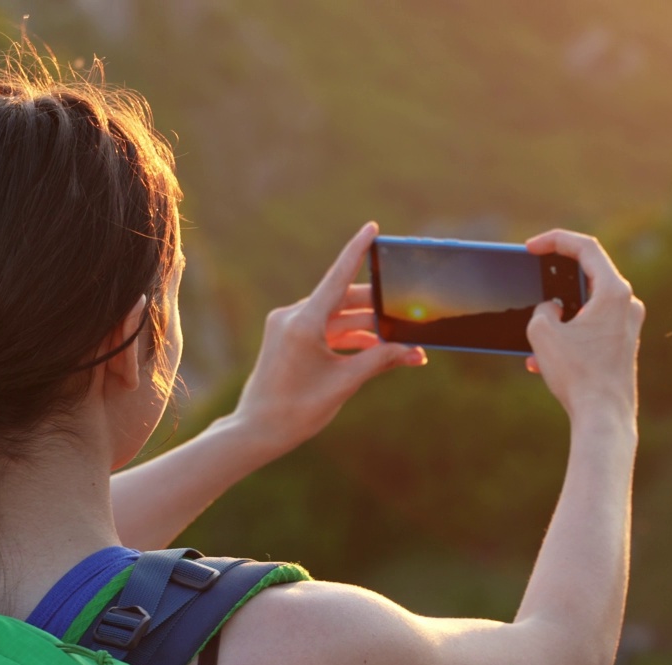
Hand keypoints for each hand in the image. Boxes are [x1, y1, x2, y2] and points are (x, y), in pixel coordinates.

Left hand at [232, 222, 426, 453]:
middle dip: (379, 309)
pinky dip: (349, 337)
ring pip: (337, 317)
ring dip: (367, 327)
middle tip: (410, 314)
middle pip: (344, 301)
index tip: (372, 228)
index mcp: (303, 324)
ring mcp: (288, 326)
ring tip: (399, 341)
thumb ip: (380, 360)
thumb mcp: (344, 384)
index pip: (338, 278)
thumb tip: (415, 352)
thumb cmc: (296, 410)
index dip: (358, 251)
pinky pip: (326, 329)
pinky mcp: (288, 337)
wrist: (256, 431)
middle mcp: (293, 318)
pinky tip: (375, 347)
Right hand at [523, 230, 643, 424]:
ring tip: (533, 332)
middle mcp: (627, 304)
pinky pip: (590, 328)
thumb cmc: (578, 375)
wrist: (604, 418)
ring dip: (558, 315)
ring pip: (586, 306)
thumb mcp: (544, 334)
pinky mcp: (622, 345)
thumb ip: (543, 310)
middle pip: (588, 274)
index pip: (586, 248)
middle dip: (555, 278)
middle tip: (535, 276)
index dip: (555, 240)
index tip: (532, 247)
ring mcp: (627, 325)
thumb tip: (553, 309)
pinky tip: (543, 360)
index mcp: (614, 292)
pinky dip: (567, 335)